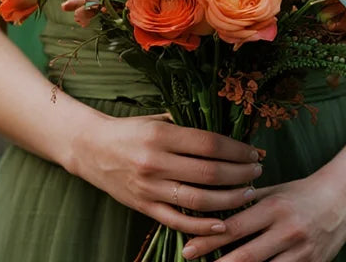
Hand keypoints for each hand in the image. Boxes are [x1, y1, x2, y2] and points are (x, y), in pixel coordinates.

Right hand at [65, 113, 264, 235]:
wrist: (90, 148)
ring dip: (230, 199)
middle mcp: (154, 162)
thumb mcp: (156, 120)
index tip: (253, 153)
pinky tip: (223, 222)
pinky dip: (203, 226)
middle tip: (256, 172)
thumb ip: (188, 126)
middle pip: (210, 173)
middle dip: (241, 174)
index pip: (210, 145)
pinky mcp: (143, 206)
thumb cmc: (128, 131)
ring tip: (247, 193)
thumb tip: (231, 136)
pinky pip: (178, 221)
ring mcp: (149, 187)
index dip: (238, 151)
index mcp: (159, 135)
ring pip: (200, 200)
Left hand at [181, 170, 345, 260]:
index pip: (234, 227)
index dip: (208, 240)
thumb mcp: (272, 190)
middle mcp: (288, 231)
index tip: (187, 248)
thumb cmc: (301, 192)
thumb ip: (244, 200)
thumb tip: (210, 208)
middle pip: (246, 255)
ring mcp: (303, 251)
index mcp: (274, 208)